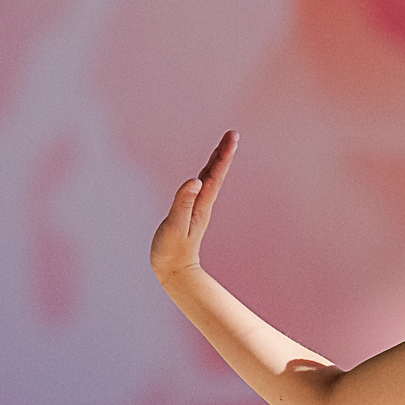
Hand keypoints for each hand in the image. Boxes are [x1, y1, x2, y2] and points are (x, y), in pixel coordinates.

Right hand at [150, 130, 235, 288]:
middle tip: (233, 133)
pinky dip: (207, 172)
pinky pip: (202, 186)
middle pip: (216, 173)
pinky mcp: (191, 211)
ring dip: (218, 160)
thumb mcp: (174, 226)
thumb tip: (194, 181)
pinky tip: (207, 169)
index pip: (214, 175)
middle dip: (224, 152)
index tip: (232, 138)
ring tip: (225, 144)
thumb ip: (183, 203)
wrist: (174, 271)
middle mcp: (203, 203)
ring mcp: (198, 207)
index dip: (223, 155)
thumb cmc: (171, 251)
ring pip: (210, 178)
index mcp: (201, 204)